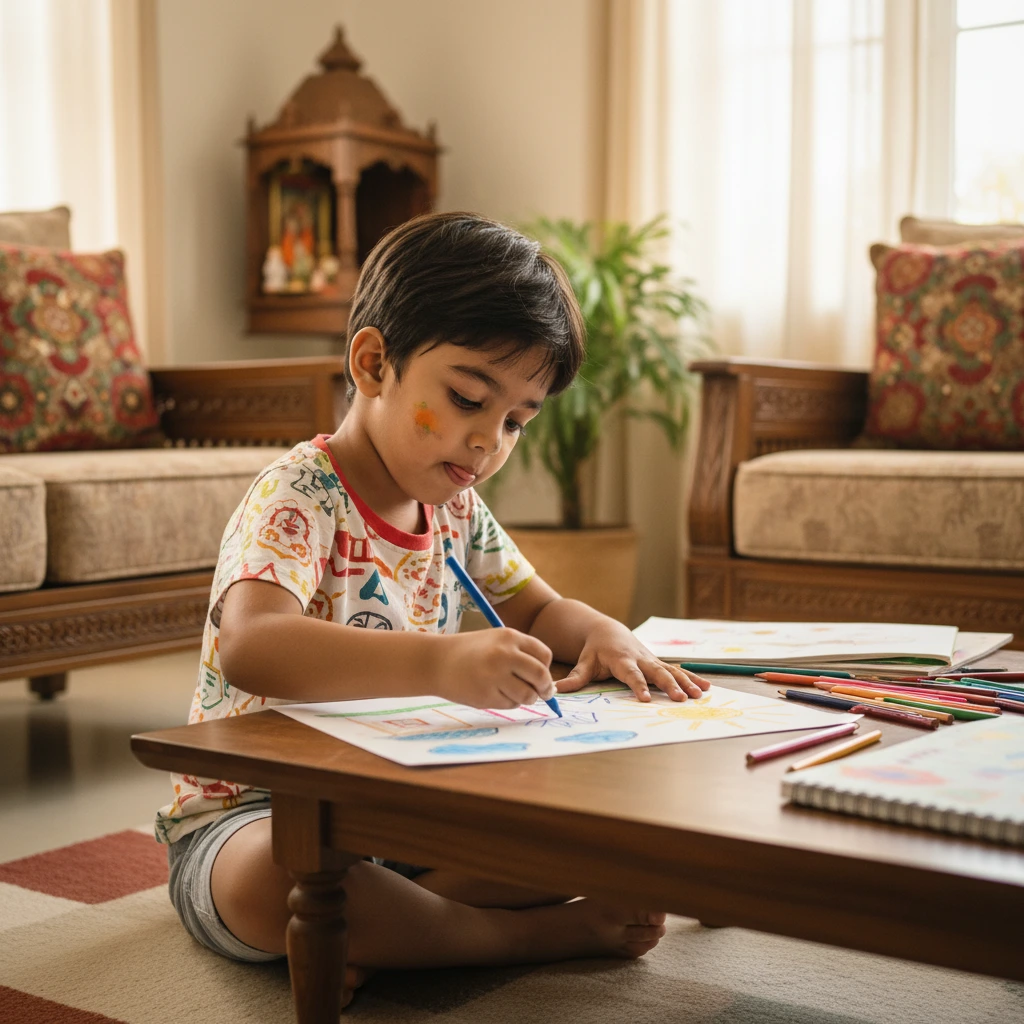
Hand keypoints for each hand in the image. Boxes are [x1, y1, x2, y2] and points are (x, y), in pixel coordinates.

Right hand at [438, 628, 554, 708]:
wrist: (437, 661)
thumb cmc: (470, 651)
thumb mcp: (496, 641)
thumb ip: (521, 655)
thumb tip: (548, 682)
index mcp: (510, 637)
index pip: (544, 655)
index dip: (546, 668)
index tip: (541, 675)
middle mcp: (505, 655)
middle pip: (541, 676)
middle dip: (545, 688)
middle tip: (543, 693)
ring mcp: (495, 676)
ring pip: (528, 695)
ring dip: (526, 697)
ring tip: (513, 692)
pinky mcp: (486, 695)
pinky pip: (511, 704)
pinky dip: (509, 702)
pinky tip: (495, 693)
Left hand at [558, 620, 710, 701]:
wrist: (607, 631)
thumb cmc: (594, 651)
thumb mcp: (583, 663)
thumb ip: (573, 679)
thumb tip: (555, 691)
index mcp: (621, 659)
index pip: (631, 674)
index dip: (638, 685)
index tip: (646, 699)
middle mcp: (640, 658)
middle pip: (657, 672)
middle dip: (670, 685)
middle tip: (681, 699)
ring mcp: (651, 659)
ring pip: (671, 670)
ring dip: (686, 682)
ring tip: (700, 695)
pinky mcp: (658, 662)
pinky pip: (677, 670)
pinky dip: (692, 677)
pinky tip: (706, 687)